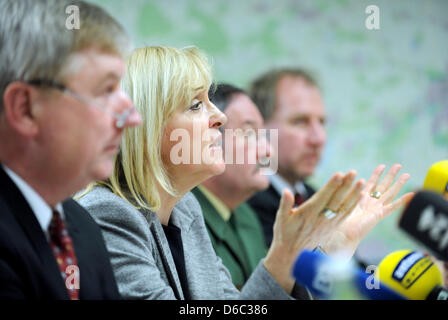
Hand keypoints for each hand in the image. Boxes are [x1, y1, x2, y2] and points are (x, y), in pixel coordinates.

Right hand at [264, 170, 364, 291]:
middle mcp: (320, 218)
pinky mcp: (333, 227)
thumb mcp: (281, 218)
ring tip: (362, 181)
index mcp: (308, 213)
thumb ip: (285, 204)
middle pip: (336, 200)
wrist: (292, 255)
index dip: (331, 186)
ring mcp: (328, 224)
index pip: (322, 197)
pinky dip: (353, 204)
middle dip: (345, 186)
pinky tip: (361, 195)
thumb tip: (286, 192)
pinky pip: (346, 214)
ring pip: (344, 207)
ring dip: (354, 194)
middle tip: (353, 172)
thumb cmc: (284, 234)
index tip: (339, 174)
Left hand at [325, 164, 413, 256]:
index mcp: (361, 198)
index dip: (376, 175)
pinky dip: (402, 201)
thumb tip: (343, 177)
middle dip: (390, 176)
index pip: (370, 183)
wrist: (342, 233)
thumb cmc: (338, 219)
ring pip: (389, 193)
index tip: (382, 166)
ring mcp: (376, 209)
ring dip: (398, 184)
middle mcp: (370, 203)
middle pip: (383, 186)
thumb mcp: (342, 201)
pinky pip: (392, 206)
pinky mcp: (378, 215)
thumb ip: (346, 192)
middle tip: (398, 165)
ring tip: (406, 174)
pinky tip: (411, 195)